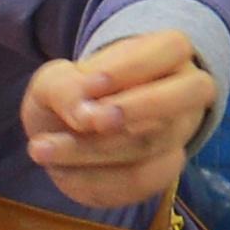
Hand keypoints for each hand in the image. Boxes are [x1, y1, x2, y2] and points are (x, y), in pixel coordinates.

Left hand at [20, 30, 217, 214]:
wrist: (69, 135)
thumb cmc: (72, 95)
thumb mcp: (54, 80)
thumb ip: (64, 87)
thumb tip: (87, 116)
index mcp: (166, 54)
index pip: (172, 48)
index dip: (133, 67)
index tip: (91, 83)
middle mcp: (184, 93)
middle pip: (188, 94)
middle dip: (136, 107)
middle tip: (88, 121)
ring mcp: (179, 135)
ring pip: (151, 143)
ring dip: (92, 150)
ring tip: (41, 149)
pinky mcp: (162, 173)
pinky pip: (139, 180)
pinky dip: (94, 178)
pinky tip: (60, 171)